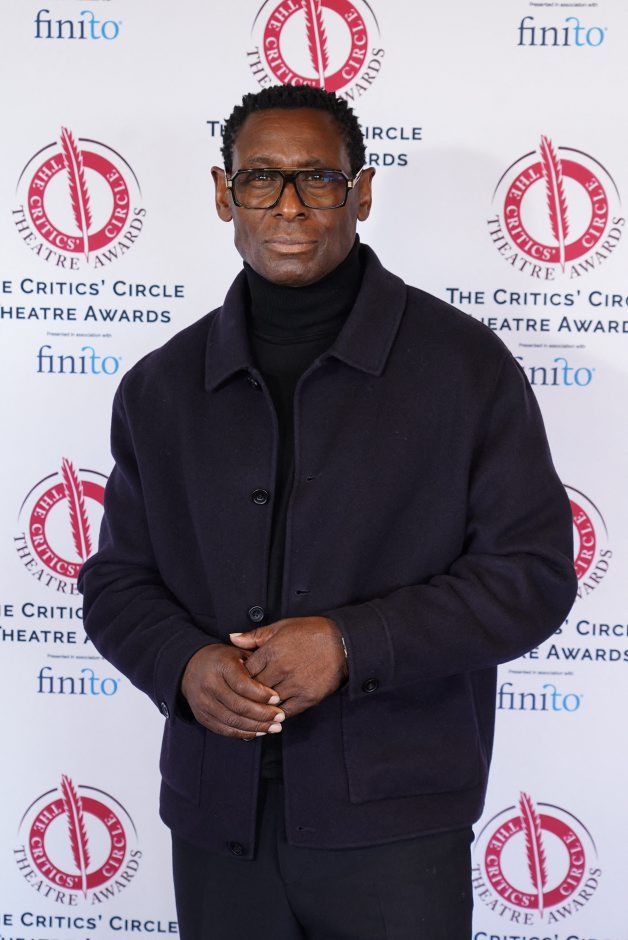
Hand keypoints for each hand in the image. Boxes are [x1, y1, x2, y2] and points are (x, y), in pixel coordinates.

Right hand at [181, 644, 285, 739]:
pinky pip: (225, 729)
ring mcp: (203, 702)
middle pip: (238, 705)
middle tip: (280, 716)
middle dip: (262, 714)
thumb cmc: (224, 660)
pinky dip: (243, 733)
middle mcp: (209, 684)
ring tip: (274, 727)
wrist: (192, 667)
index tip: (278, 699)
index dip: (261, 694)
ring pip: (232, 721)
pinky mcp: (201, 716)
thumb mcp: (239, 652)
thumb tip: (277, 680)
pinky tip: (259, 731)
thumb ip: (257, 663)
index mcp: (220, 665)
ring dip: (256, 727)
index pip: (242, 684)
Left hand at [230, 617, 347, 718]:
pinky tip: (272, 713)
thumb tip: (232, 638)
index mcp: (272, 651)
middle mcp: (281, 669)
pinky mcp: (308, 697)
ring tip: (255, 707)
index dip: (239, 677)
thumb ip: (255, 636)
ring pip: (268, 703)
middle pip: (253, 689)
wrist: (343, 643)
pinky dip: (277, 713)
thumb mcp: (281, 627)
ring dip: (261, 706)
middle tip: (242, 697)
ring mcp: (295, 685)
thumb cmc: (311, 632)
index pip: (245, 672)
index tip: (238, 679)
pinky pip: (286, 711)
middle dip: (247, 693)